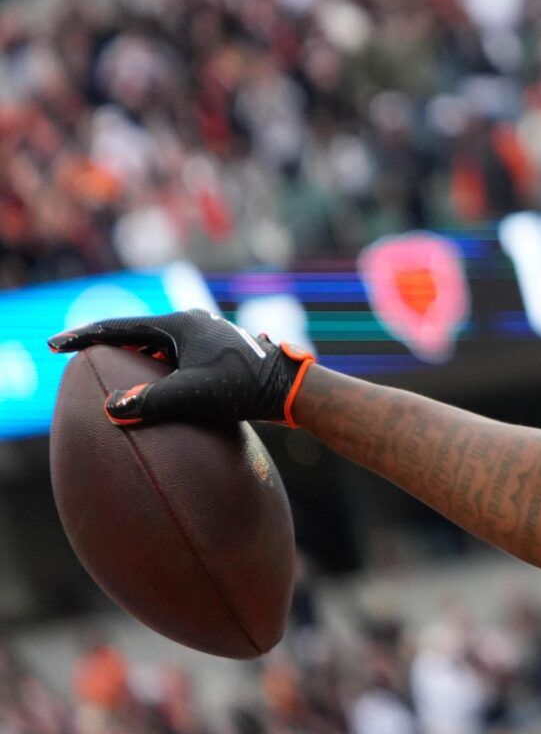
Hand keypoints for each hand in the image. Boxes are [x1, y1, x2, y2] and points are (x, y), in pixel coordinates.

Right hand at [48, 311, 314, 427]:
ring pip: (155, 345)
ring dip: (129, 355)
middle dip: (104, 342)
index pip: (121, 328)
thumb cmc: (245, 388)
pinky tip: (145, 382)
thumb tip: (111, 409)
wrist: (291, 389)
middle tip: (72, 353)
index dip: (85, 337)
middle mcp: (192, 324)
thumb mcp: (195, 394)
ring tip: (102, 367)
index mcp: (181, 324)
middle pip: (136, 333)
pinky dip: (151, 367)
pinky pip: (172, 357)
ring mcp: (205, 338)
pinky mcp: (214, 354)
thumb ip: (153, 400)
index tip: (56, 345)